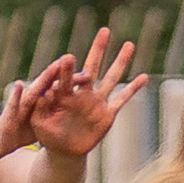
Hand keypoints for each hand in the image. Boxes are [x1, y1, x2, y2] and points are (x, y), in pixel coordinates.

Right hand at [0, 55, 74, 157]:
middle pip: (48, 83)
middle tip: (70, 59)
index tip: (87, 75)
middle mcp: (32, 97)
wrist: (3, 140)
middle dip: (58, 71)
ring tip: (53, 67)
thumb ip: (53, 113)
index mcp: (42, 100)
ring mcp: (21, 103)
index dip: (71, 80)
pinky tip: (20, 85)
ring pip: (34, 89)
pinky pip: (13, 104)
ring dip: (43, 78)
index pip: (58, 87)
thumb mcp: (43, 122)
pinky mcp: (10, 113)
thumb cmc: (25, 130)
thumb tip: (73, 111)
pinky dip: (16, 95)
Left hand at [29, 27, 148, 156]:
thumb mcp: (39, 123)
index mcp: (64, 94)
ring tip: (129, 44)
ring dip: (121, 62)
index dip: (67, 69)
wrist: (64, 151)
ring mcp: (96, 102)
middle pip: (92, 67)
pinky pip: (122, 99)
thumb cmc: (48, 136)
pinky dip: (133, 89)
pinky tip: (144, 77)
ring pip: (111, 78)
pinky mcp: (107, 114)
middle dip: (98, 50)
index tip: (67, 58)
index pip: (66, 78)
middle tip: (105, 31)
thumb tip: (44, 92)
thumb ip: (40, 108)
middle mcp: (82, 93)